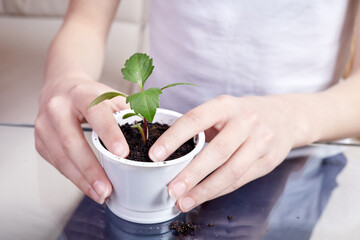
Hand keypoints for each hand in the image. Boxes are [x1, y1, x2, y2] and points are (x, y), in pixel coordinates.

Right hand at [35, 74, 128, 203]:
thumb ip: (127, 112)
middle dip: (90, 169)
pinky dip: (75, 178)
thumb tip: (145, 133)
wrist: (60, 88)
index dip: (109, 133)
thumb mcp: (110, 95)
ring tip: (100, 194)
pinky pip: (57, 164)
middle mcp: (57, 108)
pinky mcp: (40, 142)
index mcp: (80, 93)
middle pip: (71, 141)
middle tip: (107, 188)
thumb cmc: (89, 95)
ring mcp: (45, 126)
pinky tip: (89, 187)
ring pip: (61, 157)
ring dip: (82, 180)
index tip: (123, 153)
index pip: (95, 112)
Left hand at [149, 95, 313, 211]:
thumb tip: (169, 151)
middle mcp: (246, 122)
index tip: (156, 155)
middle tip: (171, 190)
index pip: (195, 119)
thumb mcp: (223, 109)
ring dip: (205, 190)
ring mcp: (261, 142)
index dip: (174, 138)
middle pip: (216, 152)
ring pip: (231, 171)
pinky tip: (203, 196)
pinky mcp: (269, 161)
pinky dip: (219, 191)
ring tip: (184, 201)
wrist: (286, 117)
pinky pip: (241, 180)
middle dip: (191, 174)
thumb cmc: (243, 114)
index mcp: (226, 106)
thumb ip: (202, 126)